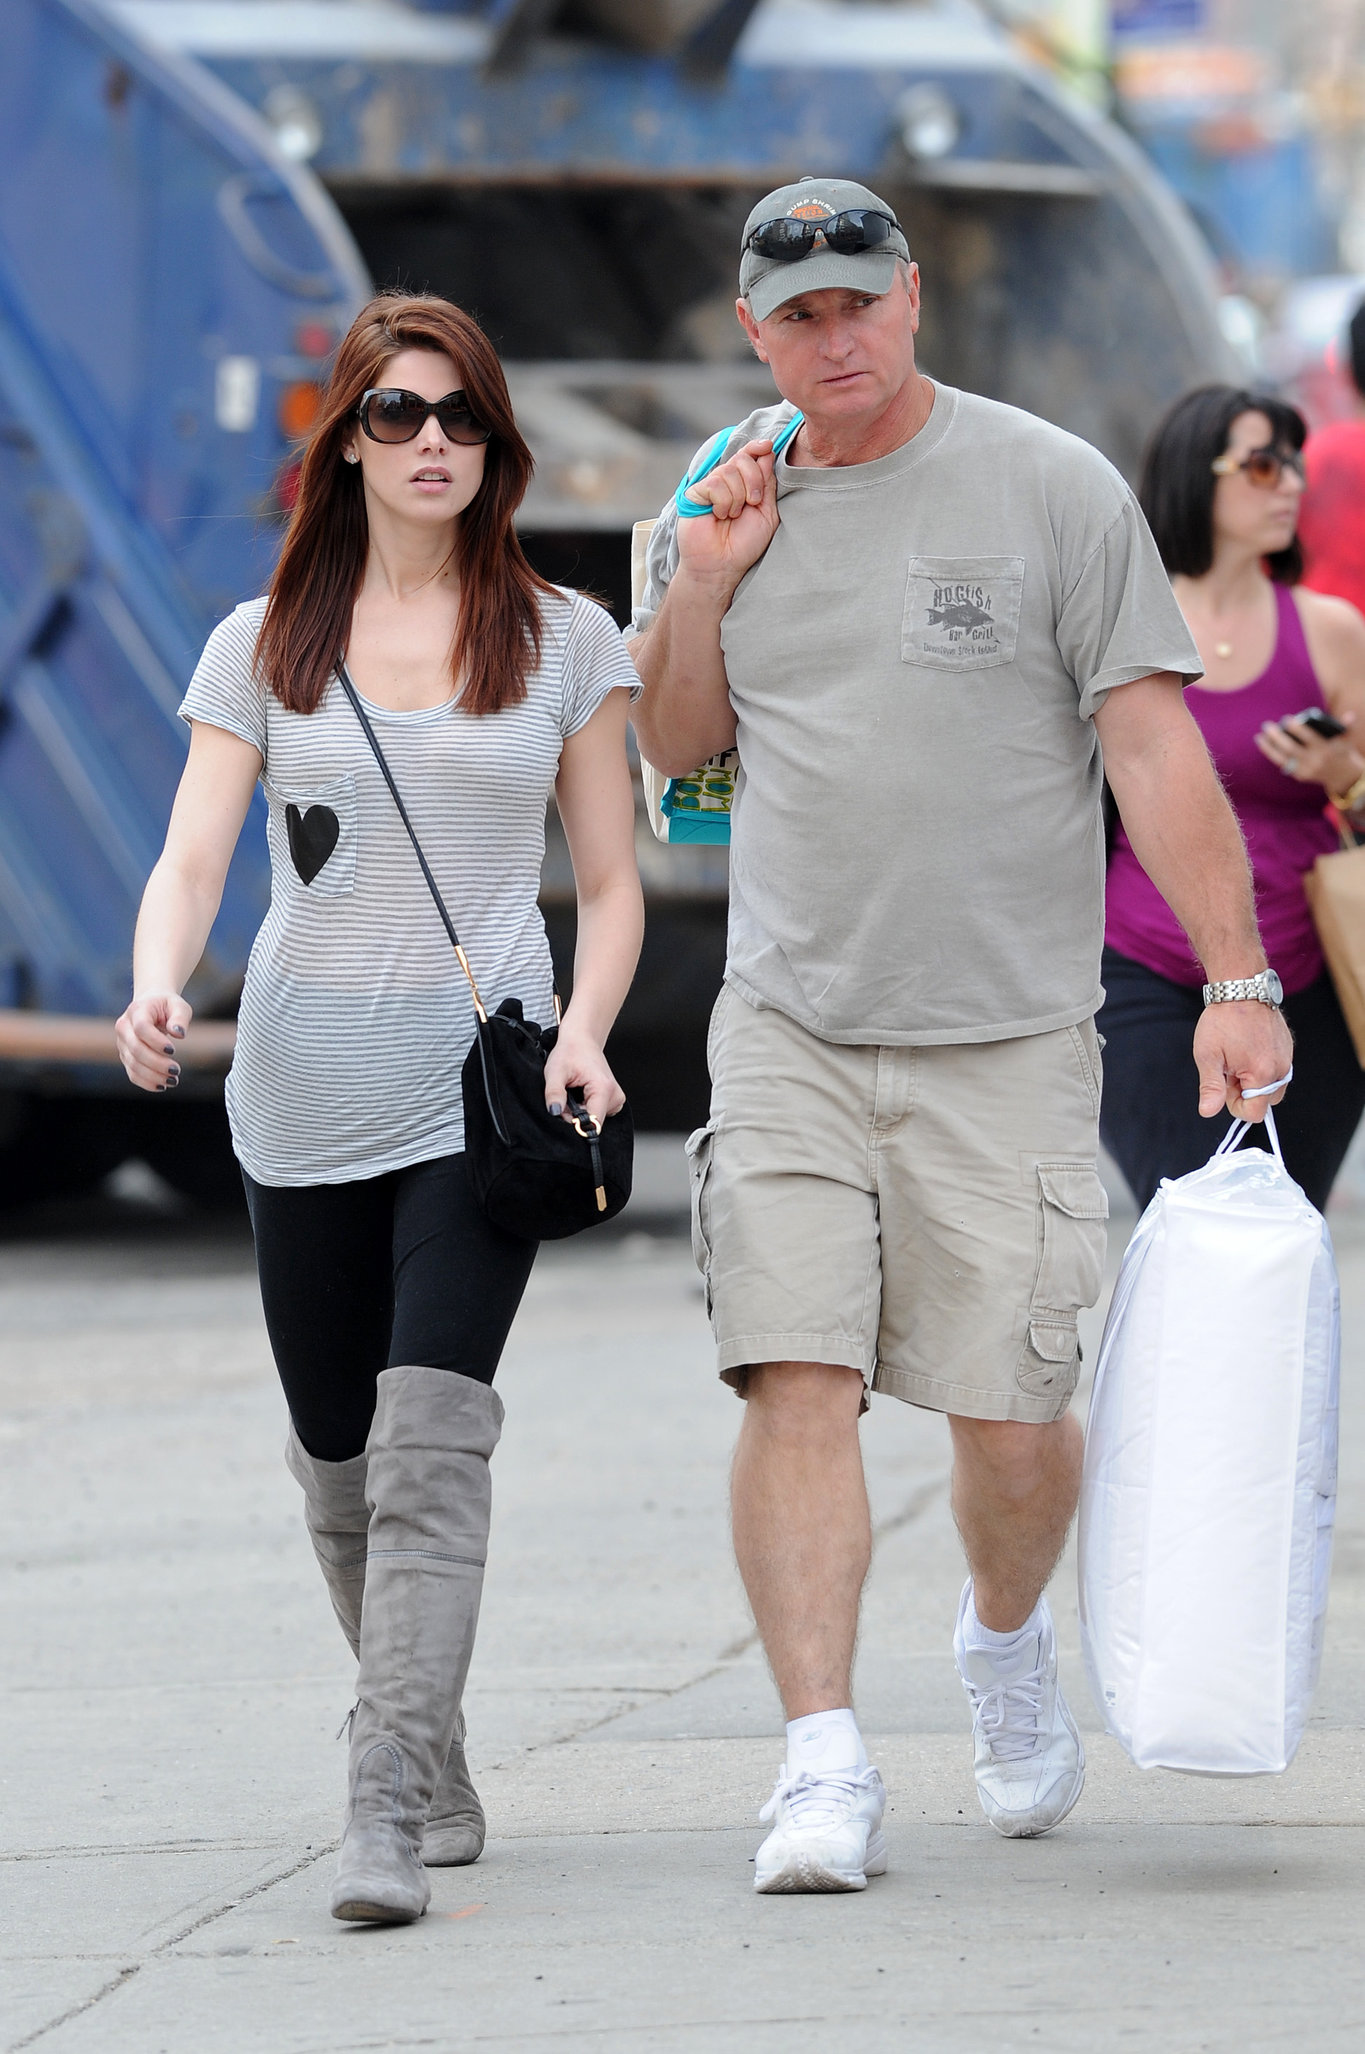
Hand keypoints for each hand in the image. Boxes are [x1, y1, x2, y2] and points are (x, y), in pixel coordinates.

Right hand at [115, 991, 191, 1092]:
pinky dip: (146, 1082)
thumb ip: (180, 1017)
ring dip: (153, 1076)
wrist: (151, 1006)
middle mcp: (124, 1027)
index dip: (156, 1041)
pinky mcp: (126, 1056)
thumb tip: (179, 1033)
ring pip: (133, 1064)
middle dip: (157, 1063)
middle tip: (176, 1070)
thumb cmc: (167, 1006)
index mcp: (137, 1011)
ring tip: (173, 1080)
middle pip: (136, 1049)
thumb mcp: (179, 1006)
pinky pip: (132, 1073)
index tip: (173, 1050)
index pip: (141, 1028)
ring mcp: (122, 1043)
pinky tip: (162, 1086)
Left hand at [543, 1021, 624, 1130]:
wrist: (582, 1040)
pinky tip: (581, 1094)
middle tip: (566, 1096)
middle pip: (593, 1121)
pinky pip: (598, 1113)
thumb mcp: (555, 1071)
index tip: (564, 1112)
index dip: (575, 1124)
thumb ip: (554, 1093)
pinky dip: (586, 1107)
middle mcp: (615, 1095)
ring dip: (579, 1111)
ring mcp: (617, 1098)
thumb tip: (554, 1112)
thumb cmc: (570, 1052)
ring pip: (594, 1118)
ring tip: (574, 1091)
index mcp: (604, 1089)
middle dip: (575, 1115)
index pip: (594, 1122)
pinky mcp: (614, 1099)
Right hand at [674, 438, 780, 591]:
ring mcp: (710, 487)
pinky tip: (719, 515)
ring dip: (738, 497)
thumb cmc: (744, 544)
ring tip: (732, 516)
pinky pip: (715, 483)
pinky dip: (723, 501)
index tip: (767, 446)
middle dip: (754, 480)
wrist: (723, 565)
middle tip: (753, 502)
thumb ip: (768, 483)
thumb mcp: (767, 513)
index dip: (757, 447)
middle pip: (743, 459)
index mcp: (744, 484)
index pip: (750, 456)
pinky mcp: (696, 494)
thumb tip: (766, 452)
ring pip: (729, 471)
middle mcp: (727, 483)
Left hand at [1193, 999, 1293, 1121]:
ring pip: (1272, 1087)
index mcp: (1262, 1074)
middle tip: (1229, 1070)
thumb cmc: (1222, 1020)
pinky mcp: (1287, 1048)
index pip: (1255, 1112)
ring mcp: (1286, 1058)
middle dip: (1246, 1094)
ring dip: (1254, 1081)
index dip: (1235, 1105)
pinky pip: (1277, 1070)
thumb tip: (1208, 1112)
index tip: (1224, 1085)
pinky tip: (1247, 1050)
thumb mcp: (1208, 1055)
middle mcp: (1281, 1068)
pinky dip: (1262, 1068)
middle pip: (1266, 1102)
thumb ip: (1211, 1087)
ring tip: (1237, 1059)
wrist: (1241, 989)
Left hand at [1255, 713, 1360, 793]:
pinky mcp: (1300, 775)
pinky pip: (1283, 764)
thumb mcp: (1347, 739)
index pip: (1309, 738)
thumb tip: (1350, 715)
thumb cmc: (1342, 751)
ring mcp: (1306, 770)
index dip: (1297, 728)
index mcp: (1326, 749)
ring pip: (1283, 758)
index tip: (1286, 718)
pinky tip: (1264, 745)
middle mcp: (1314, 761)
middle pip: (1291, 748)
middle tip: (1267, 725)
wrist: (1343, 776)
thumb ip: (1347, 726)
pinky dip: (1272, 754)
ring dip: (1269, 747)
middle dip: (1277, 736)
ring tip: (1259, 736)